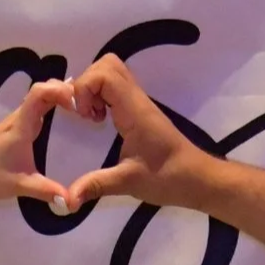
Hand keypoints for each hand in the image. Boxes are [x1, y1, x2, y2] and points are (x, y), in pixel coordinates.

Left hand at [0, 79, 77, 207]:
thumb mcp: (19, 185)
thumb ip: (46, 191)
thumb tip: (72, 201)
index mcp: (20, 126)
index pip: (39, 93)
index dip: (59, 89)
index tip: (78, 101)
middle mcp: (17, 119)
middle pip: (41, 91)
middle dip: (64, 91)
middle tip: (86, 105)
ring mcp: (13, 123)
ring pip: (37, 100)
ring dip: (56, 98)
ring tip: (79, 109)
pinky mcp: (11, 131)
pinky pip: (34, 110)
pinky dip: (50, 107)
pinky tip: (61, 120)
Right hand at [45, 55, 209, 216]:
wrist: (197, 178)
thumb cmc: (168, 177)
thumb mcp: (128, 183)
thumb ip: (96, 185)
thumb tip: (67, 199)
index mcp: (134, 110)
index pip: (105, 74)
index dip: (85, 87)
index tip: (83, 116)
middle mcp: (137, 100)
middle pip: (108, 65)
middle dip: (86, 84)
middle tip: (84, 114)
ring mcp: (139, 103)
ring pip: (112, 73)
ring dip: (93, 89)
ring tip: (91, 118)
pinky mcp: (139, 110)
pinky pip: (116, 88)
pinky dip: (101, 96)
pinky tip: (101, 122)